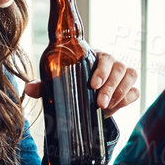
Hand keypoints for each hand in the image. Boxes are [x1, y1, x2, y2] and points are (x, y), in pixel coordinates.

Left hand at [23, 49, 137, 112]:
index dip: (102, 70)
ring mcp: (122, 77)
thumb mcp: (58, 86)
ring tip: (106, 107)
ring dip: (121, 92)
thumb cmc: (71, 87)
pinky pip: (135, 91)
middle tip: (99, 103)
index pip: (105, 58)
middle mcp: (111, 65)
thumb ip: (45, 86)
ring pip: (130, 76)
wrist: (83, 101)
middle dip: (111, 86)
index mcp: (95, 58)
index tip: (92, 85)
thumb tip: (28, 89)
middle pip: (120, 68)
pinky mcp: (128, 91)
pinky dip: (129, 98)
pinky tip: (118, 106)